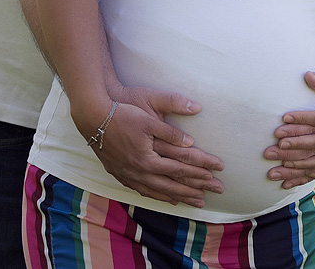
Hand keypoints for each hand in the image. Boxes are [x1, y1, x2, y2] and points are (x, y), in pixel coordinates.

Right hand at [91, 87, 224, 208]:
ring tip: (199, 201)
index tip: (219, 169)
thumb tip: (191, 141)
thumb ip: (171, 130)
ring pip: (162, 191)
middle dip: (198, 186)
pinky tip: (170, 199)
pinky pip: (146, 191)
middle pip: (175, 182)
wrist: (94, 118)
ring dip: (182, 195)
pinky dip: (161, 196)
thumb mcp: (149, 115)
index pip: (183, 165)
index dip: (203, 167)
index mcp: (150, 156)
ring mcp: (132, 175)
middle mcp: (142, 170)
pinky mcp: (124, 175)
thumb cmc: (123, 113)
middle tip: (218, 190)